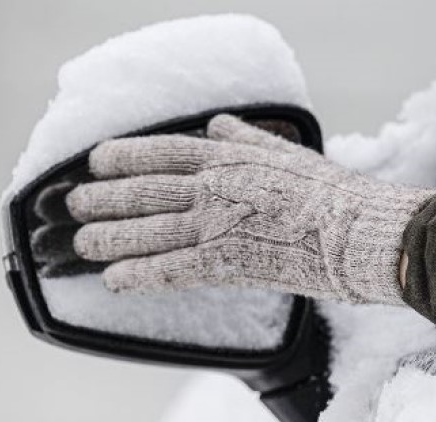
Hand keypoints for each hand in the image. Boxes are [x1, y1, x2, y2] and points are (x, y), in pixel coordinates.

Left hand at [67, 115, 435, 303]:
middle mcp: (215, 187)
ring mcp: (218, 225)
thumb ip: (247, 137)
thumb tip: (217, 126)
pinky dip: (139, 276)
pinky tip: (115, 281)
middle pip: (144, 191)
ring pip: (149, 231)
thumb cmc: (333, 193)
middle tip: (76, 205)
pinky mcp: (227, 263)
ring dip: (111, 238)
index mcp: (231, 157)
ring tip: (84, 244)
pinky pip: (171, 270)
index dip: (123, 156)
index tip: (96, 161)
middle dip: (104, 198)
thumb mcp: (288, 151)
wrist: (359, 230)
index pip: (162, 152)